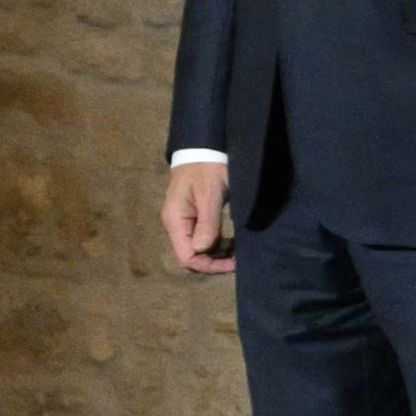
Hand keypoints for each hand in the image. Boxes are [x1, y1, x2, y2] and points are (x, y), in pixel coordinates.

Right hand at [162, 159, 235, 277]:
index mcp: (175, 221)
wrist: (203, 150)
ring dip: (217, 254)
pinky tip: (232, 244)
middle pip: (192, 256)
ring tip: (239, 252)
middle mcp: (176, 225)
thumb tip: (202, 249)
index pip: (186, 257)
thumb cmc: (206, 169)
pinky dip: (217, 244)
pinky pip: (203, 238)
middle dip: (215, 262)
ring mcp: (184, 222)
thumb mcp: (210, 194)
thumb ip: (207, 222)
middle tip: (240, 259)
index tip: (233, 264)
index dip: (208, 265)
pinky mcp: (193, 218)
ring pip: (198, 249)